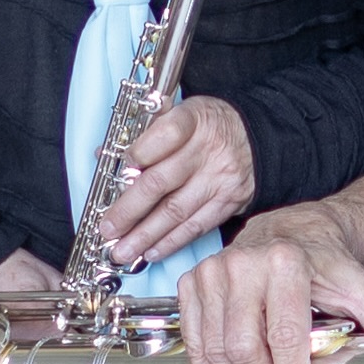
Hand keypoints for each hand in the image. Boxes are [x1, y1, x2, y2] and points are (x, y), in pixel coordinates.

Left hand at [90, 96, 253, 277]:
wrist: (258, 138)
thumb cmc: (210, 126)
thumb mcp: (183, 112)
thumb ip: (145, 130)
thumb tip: (105, 155)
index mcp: (194, 120)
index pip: (164, 135)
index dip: (137, 155)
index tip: (114, 173)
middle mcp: (209, 150)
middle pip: (161, 182)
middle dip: (129, 210)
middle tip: (108, 228)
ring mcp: (220, 179)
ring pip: (176, 211)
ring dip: (145, 235)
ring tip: (123, 250)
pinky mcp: (229, 202)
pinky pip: (196, 227)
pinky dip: (171, 242)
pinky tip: (151, 251)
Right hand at [173, 201, 363, 363]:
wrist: (289, 230)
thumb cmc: (323, 262)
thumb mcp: (356, 283)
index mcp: (286, 262)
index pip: (284, 334)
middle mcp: (242, 264)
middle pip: (244, 346)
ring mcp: (212, 273)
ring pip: (215, 347)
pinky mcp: (192, 283)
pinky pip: (193, 339)